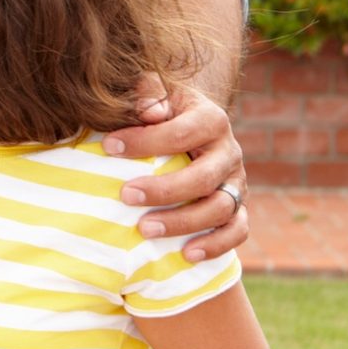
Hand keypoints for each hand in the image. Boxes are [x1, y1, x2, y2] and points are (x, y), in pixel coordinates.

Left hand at [104, 76, 246, 262]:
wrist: (191, 127)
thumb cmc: (161, 111)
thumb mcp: (155, 93)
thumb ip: (148, 94)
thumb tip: (146, 110)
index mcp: (211, 119)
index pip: (182, 133)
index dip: (145, 141)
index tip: (108, 147)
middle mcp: (229, 152)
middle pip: (204, 178)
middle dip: (164, 190)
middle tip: (125, 196)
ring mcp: (236, 182)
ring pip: (221, 208)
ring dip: (183, 222)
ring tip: (144, 230)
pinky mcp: (239, 208)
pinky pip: (237, 231)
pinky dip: (215, 245)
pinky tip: (186, 254)